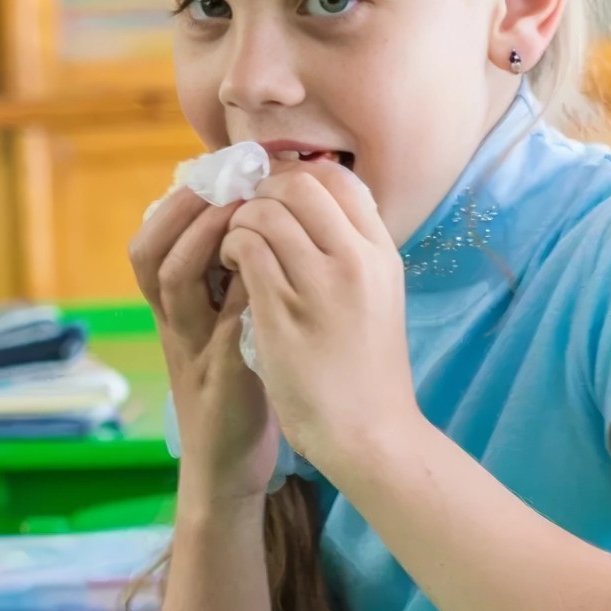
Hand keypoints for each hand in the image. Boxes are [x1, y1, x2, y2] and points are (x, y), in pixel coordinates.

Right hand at [130, 187, 278, 502]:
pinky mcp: (223, 379)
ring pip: (173, 284)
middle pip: (150, 254)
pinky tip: (273, 267)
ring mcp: (193, 351)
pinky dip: (244, 293)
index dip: (176, 202)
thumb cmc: (235, 381)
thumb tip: (249, 212)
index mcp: (171, 308)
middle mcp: (172, 324)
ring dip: (204, 240)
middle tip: (224, 178)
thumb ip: (226, 277)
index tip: (213, 168)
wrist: (229, 460)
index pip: (150, 240)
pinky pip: (223, 328)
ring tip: (241, 212)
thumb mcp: (221, 322)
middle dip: (184, 209)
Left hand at [220, 163, 418, 472]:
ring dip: (239, 222)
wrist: (370, 433)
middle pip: (300, 184)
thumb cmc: (368, 371)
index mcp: (381, 253)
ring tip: (235, 249)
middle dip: (264, 192)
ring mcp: (320, 284)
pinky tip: (230, 270)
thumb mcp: (378, 298)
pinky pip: (245, 248)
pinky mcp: (282, 311)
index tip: (276, 196)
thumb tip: (316, 212)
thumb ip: (352, 254)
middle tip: (247, 217)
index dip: (299, 176)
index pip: (339, 179)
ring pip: (265, 211)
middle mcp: (356, 260)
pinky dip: (229, 248)